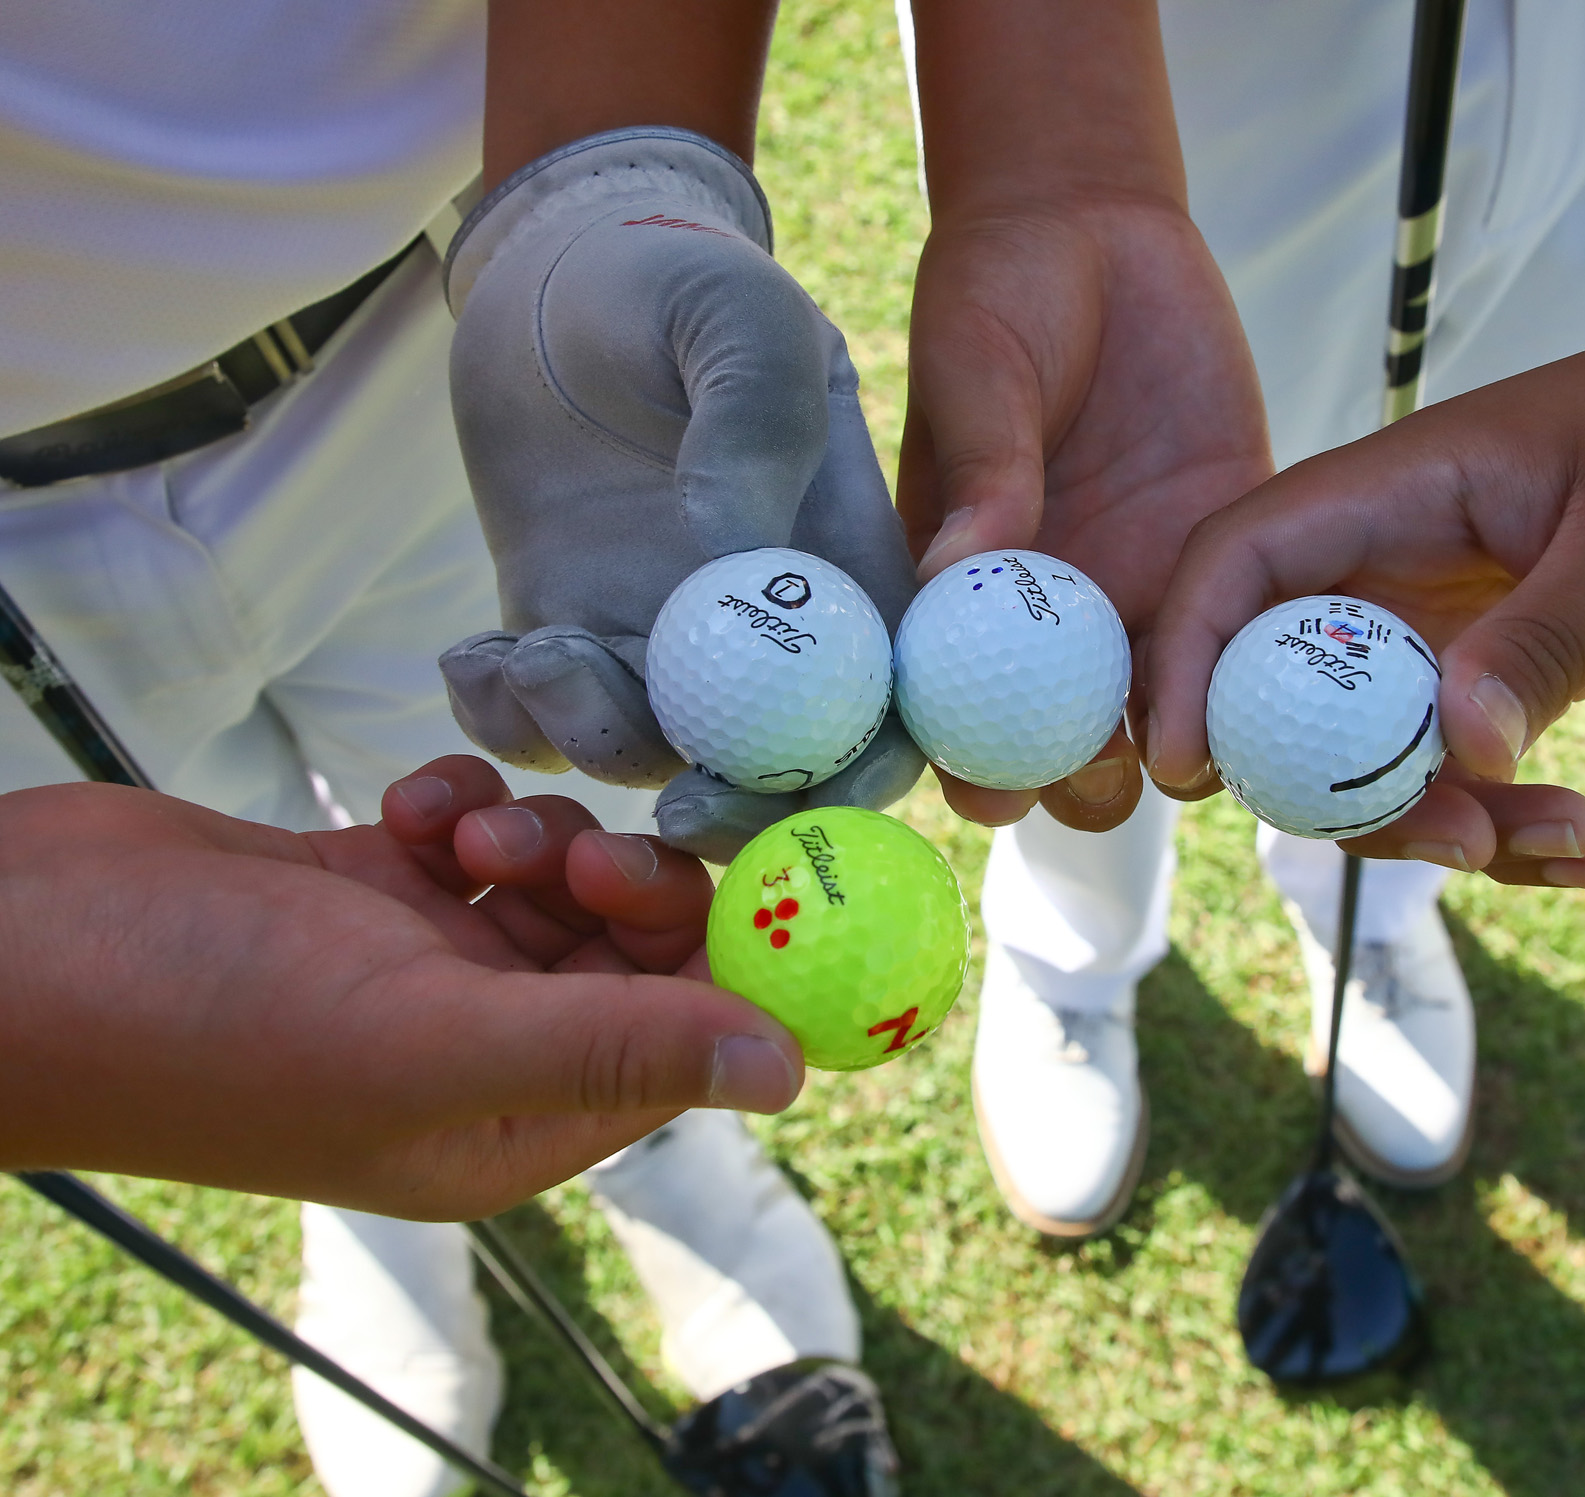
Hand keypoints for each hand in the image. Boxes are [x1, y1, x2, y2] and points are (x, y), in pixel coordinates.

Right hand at [0, 759, 801, 1218]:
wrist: (16, 947)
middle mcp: (484, 1049)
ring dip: (535, 833)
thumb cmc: (211, 1018)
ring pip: (560, 878)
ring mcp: (427, 964)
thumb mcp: (434, 1042)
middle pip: (633, 950)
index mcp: (515, 1123)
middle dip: (618, 883)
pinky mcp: (375, 889)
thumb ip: (614, 1049)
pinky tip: (404, 804)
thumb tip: (784, 1072)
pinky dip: (461, 806)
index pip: (682, 1044)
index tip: (749, 870)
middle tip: (563, 850)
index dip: (728, 962)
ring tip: (459, 836)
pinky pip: (477, 834)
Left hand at [443, 127, 923, 859]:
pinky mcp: (563, 630)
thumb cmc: (684, 280)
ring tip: (538, 653)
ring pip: (642, 757)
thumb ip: (756, 425)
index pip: (884, 714)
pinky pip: (534, 721)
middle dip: (726, 812)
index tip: (796, 787)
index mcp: (845, 574)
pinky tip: (478, 653)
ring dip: (589, 741)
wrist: (566, 270)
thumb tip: (734, 558)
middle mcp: (762, 631)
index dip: (859, 777)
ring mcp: (658, 640)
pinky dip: (502, 719)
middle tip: (665, 809)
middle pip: (771, 771)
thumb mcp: (741, 322)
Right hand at [899, 191, 1271, 829]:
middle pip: (1064, 734)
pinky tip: (1292, 702)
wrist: (1097, 221)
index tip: (997, 793)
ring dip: (1182, 747)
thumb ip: (981, 470)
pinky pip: (1248, 634)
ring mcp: (1142, 586)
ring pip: (1163, 708)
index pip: (960, 701)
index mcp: (969, 583)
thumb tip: (954, 574)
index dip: (973, 761)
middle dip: (1080, 780)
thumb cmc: (1002, 291)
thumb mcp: (978, 370)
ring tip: (1208, 760)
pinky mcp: (1227, 548)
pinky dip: (1266, 679)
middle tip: (1109, 774)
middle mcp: (1055, 608)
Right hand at [1140, 282, 1584, 890]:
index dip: (1185, 662)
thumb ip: (1544, 640)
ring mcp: (1436, 622)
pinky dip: (1506, 822)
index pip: (1237, 565)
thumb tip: (1459, 749)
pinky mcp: (1486, 670)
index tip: (1192, 768)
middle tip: (1454, 839)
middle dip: (1339, 789)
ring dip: (1443, 822)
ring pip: (1372, 751)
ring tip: (1578, 843)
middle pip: (1284, 687)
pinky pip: (1455, 767)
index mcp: (1395, 491)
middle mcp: (1391, 560)